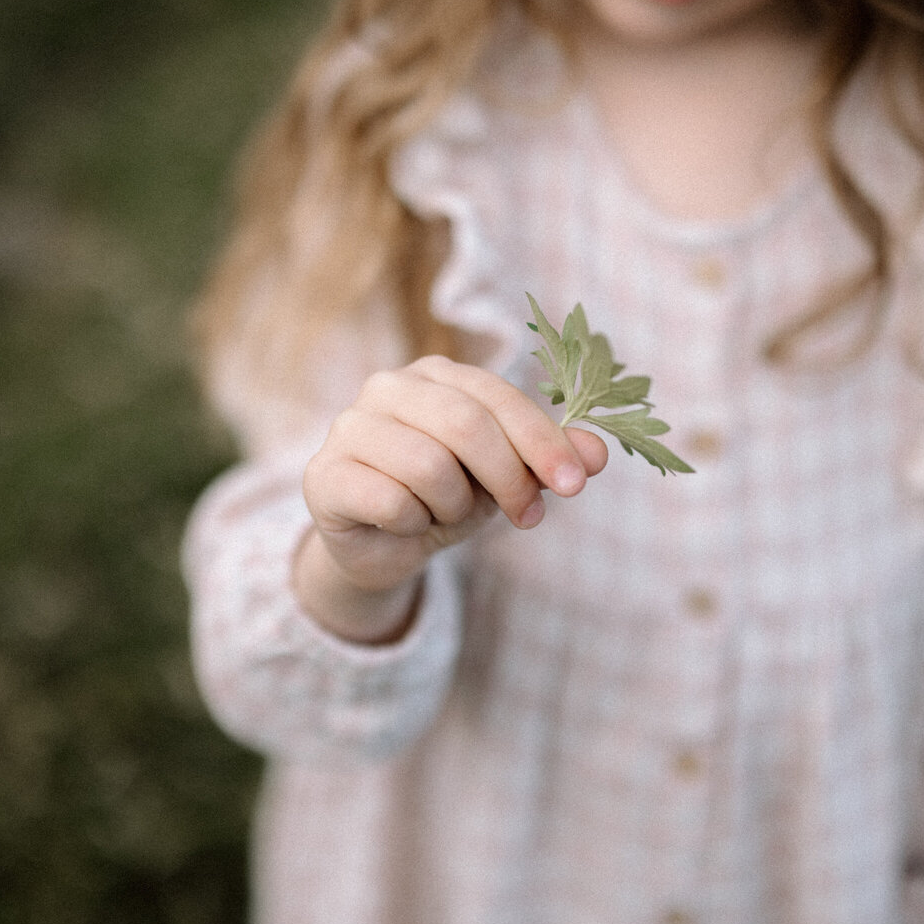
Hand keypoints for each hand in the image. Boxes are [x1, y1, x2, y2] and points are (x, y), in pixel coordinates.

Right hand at [296, 355, 607, 640]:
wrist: (383, 548)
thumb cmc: (447, 498)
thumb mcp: (506, 479)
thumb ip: (550, 461)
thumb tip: (600, 454)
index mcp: (436, 376)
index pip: (496, 397)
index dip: (542, 441)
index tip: (576, 485)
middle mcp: (388, 388)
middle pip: (465, 425)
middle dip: (508, 478)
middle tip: (526, 516)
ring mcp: (349, 427)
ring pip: (429, 467)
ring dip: (453, 507)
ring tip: (443, 514)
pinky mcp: (323, 475)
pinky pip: (391, 502)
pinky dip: (413, 524)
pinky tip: (404, 524)